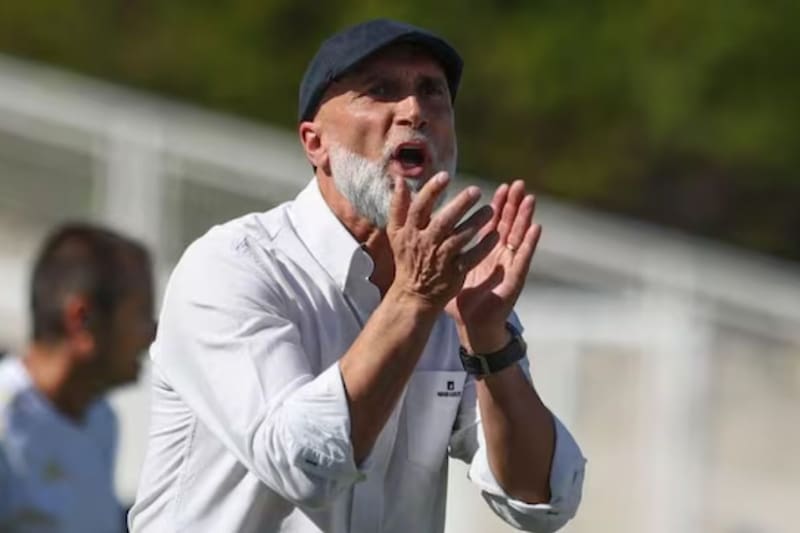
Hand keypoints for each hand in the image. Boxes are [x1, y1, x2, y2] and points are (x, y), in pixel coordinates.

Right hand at [386, 172, 498, 310]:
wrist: (414, 294)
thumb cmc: (407, 258)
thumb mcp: (396, 233)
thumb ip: (398, 206)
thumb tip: (399, 180)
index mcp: (410, 232)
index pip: (419, 207)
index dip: (431, 191)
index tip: (446, 176)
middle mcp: (425, 244)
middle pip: (443, 222)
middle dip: (459, 205)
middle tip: (476, 190)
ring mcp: (440, 259)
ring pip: (460, 238)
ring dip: (476, 223)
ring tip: (490, 209)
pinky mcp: (454, 273)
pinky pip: (472, 257)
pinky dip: (483, 246)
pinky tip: (495, 234)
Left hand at [445, 180, 540, 352]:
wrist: (473, 327)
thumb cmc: (462, 301)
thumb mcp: (451, 271)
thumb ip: (443, 253)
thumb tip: (426, 238)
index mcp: (485, 252)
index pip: (493, 224)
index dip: (497, 205)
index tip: (499, 186)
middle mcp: (500, 256)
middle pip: (508, 225)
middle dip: (513, 204)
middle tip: (516, 183)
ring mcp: (509, 266)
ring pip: (519, 237)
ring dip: (525, 217)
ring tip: (529, 198)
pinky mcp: (515, 279)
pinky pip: (523, 258)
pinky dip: (530, 243)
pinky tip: (536, 228)